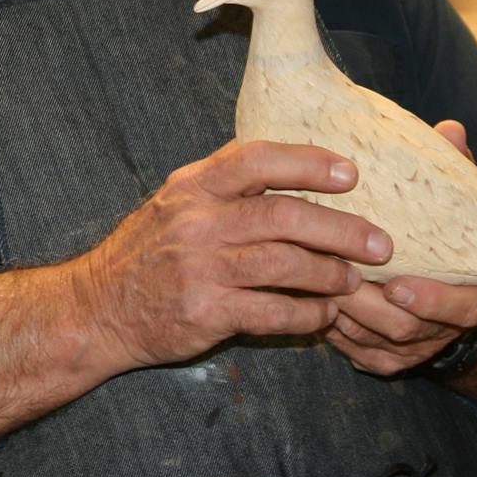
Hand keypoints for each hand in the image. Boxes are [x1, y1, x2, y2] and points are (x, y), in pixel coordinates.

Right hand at [74, 139, 395, 370]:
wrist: (97, 308)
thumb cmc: (148, 252)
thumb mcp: (176, 201)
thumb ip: (226, 184)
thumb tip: (297, 168)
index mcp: (194, 187)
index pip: (257, 160)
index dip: (309, 162)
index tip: (351, 173)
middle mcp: (197, 223)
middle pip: (283, 216)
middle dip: (341, 230)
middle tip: (378, 244)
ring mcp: (201, 270)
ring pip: (285, 265)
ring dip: (330, 275)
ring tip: (353, 281)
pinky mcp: (206, 314)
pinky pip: (274, 312)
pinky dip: (308, 315)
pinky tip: (323, 315)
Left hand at [325, 120, 476, 375]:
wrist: (439, 296)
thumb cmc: (441, 240)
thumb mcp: (452, 206)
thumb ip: (453, 172)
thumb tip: (451, 129)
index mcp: (467, 295)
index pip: (457, 308)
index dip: (429, 299)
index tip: (397, 283)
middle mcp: (439, 330)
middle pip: (402, 327)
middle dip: (365, 302)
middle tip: (330, 272)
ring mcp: (408, 351)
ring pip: (369, 339)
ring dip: (338, 311)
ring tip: (306, 279)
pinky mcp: (379, 360)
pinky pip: (350, 349)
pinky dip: (328, 326)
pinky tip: (303, 298)